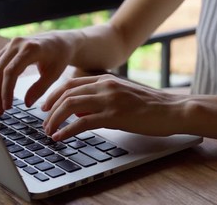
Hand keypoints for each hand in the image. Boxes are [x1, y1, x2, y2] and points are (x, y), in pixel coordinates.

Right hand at [0, 31, 71, 115]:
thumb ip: (40, 88)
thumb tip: (26, 104)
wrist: (59, 42)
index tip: (7, 107)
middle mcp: (16, 44)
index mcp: (30, 49)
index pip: (11, 72)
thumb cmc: (59, 57)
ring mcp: (9, 45)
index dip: (6, 91)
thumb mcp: (55, 74)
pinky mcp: (5, 49)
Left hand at [41, 74, 186, 140]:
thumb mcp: (123, 95)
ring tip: (49, 131)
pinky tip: (60, 137)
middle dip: (50, 108)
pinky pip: (82, 123)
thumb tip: (80, 112)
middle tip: (44, 121)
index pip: (72, 83)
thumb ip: (101, 99)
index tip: (46, 106)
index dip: (55, 95)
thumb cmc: (151, 105)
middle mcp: (105, 86)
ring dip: (55, 119)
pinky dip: (67, 130)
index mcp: (107, 79)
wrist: (173, 109)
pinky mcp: (114, 116)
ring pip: (70, 105)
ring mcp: (110, 100)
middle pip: (67, 93)